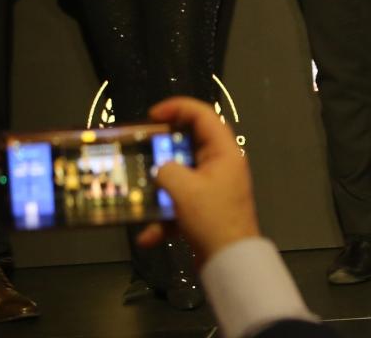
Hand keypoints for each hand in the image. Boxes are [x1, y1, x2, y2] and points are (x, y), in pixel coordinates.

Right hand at [134, 95, 256, 265]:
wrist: (230, 262)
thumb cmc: (212, 218)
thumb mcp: (184, 189)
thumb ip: (166, 170)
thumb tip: (160, 170)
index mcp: (223, 151)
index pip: (202, 115)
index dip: (177, 108)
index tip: (152, 115)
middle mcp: (221, 164)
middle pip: (189, 144)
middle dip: (163, 150)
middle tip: (142, 149)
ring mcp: (214, 187)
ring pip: (181, 176)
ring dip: (160, 188)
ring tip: (140, 193)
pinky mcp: (205, 209)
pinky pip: (180, 203)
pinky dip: (165, 217)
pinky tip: (148, 236)